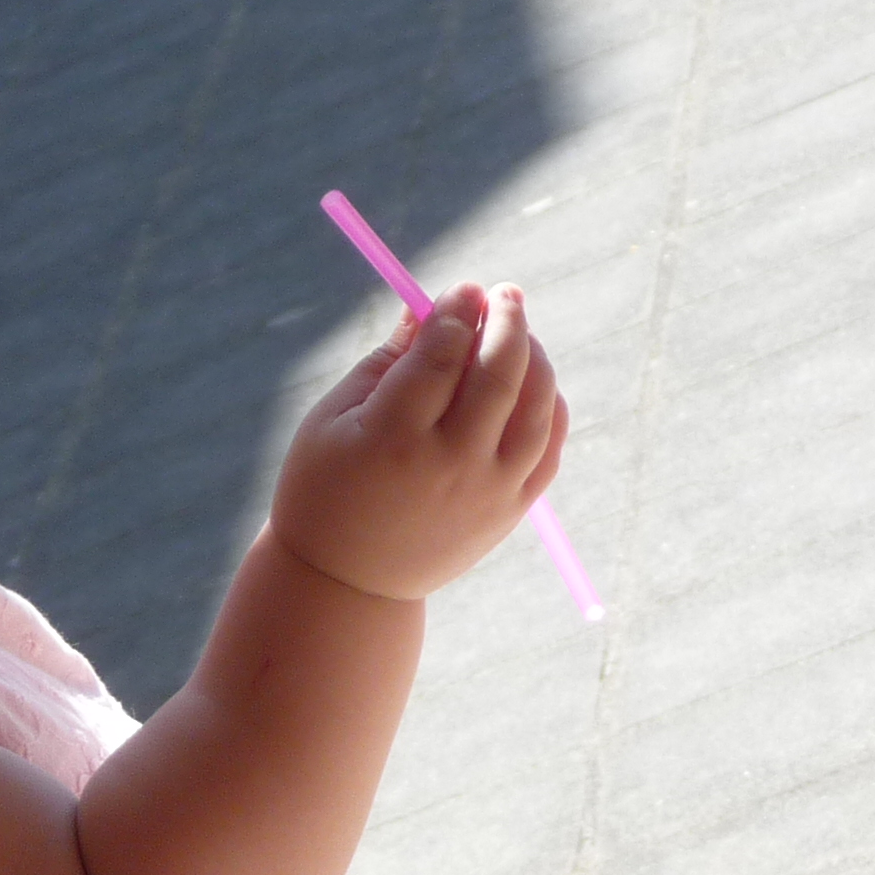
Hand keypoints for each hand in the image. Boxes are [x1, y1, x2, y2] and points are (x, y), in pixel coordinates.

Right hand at [268, 281, 567, 601]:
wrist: (347, 584)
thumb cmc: (325, 488)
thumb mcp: (332, 419)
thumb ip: (386, 362)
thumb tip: (427, 308)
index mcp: (393, 436)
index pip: (444, 352)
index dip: (457, 310)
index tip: (463, 290)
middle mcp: (450, 462)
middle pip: (500, 371)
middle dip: (506, 319)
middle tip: (504, 294)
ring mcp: (489, 489)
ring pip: (538, 405)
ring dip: (535, 358)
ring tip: (518, 335)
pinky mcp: (511, 510)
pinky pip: (550, 445)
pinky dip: (549, 405)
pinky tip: (532, 383)